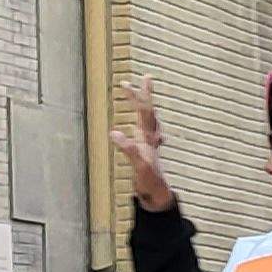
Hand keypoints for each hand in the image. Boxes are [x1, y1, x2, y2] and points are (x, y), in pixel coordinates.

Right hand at [111, 78, 173, 211]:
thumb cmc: (150, 180)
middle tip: (143, 77)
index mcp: (148, 137)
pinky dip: (144, 125)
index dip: (137, 97)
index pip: (144, 112)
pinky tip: (143, 128)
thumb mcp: (139, 164)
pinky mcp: (147, 151)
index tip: (126, 84)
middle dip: (144, 95)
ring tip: (143, 95)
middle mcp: (151, 137)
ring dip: (146, 106)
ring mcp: (150, 143)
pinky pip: (146, 132)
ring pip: (149, 120)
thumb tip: (114, 133)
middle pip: (148, 111)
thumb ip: (129, 149)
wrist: (158, 194)